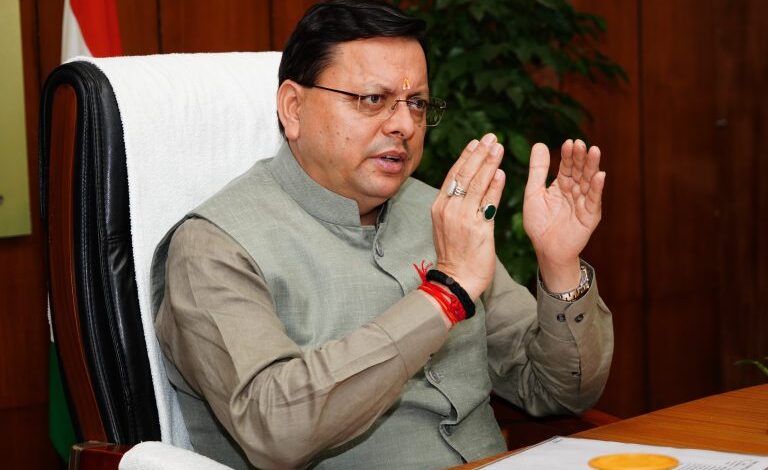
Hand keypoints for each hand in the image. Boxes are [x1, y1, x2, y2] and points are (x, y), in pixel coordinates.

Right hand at [431, 133, 505, 299]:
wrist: (456, 281)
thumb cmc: (455, 254)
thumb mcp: (447, 225)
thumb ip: (457, 205)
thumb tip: (470, 184)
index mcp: (439, 206)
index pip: (454, 175)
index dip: (466, 157)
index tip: (476, 142)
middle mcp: (448, 209)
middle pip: (465, 175)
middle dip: (479, 154)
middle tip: (491, 138)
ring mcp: (462, 218)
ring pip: (476, 184)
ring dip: (489, 163)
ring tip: (498, 148)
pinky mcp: (477, 229)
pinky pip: (487, 203)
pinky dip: (494, 187)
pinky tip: (501, 173)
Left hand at [523, 139, 604, 291]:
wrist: (546, 250)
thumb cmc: (539, 224)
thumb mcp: (534, 193)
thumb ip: (537, 171)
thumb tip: (539, 143)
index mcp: (561, 185)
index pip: (567, 166)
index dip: (568, 155)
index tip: (569, 142)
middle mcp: (575, 191)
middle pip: (579, 171)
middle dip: (580, 157)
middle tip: (581, 143)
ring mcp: (584, 203)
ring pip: (588, 182)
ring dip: (591, 167)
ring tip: (594, 151)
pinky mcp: (590, 216)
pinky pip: (593, 200)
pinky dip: (596, 188)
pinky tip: (599, 175)